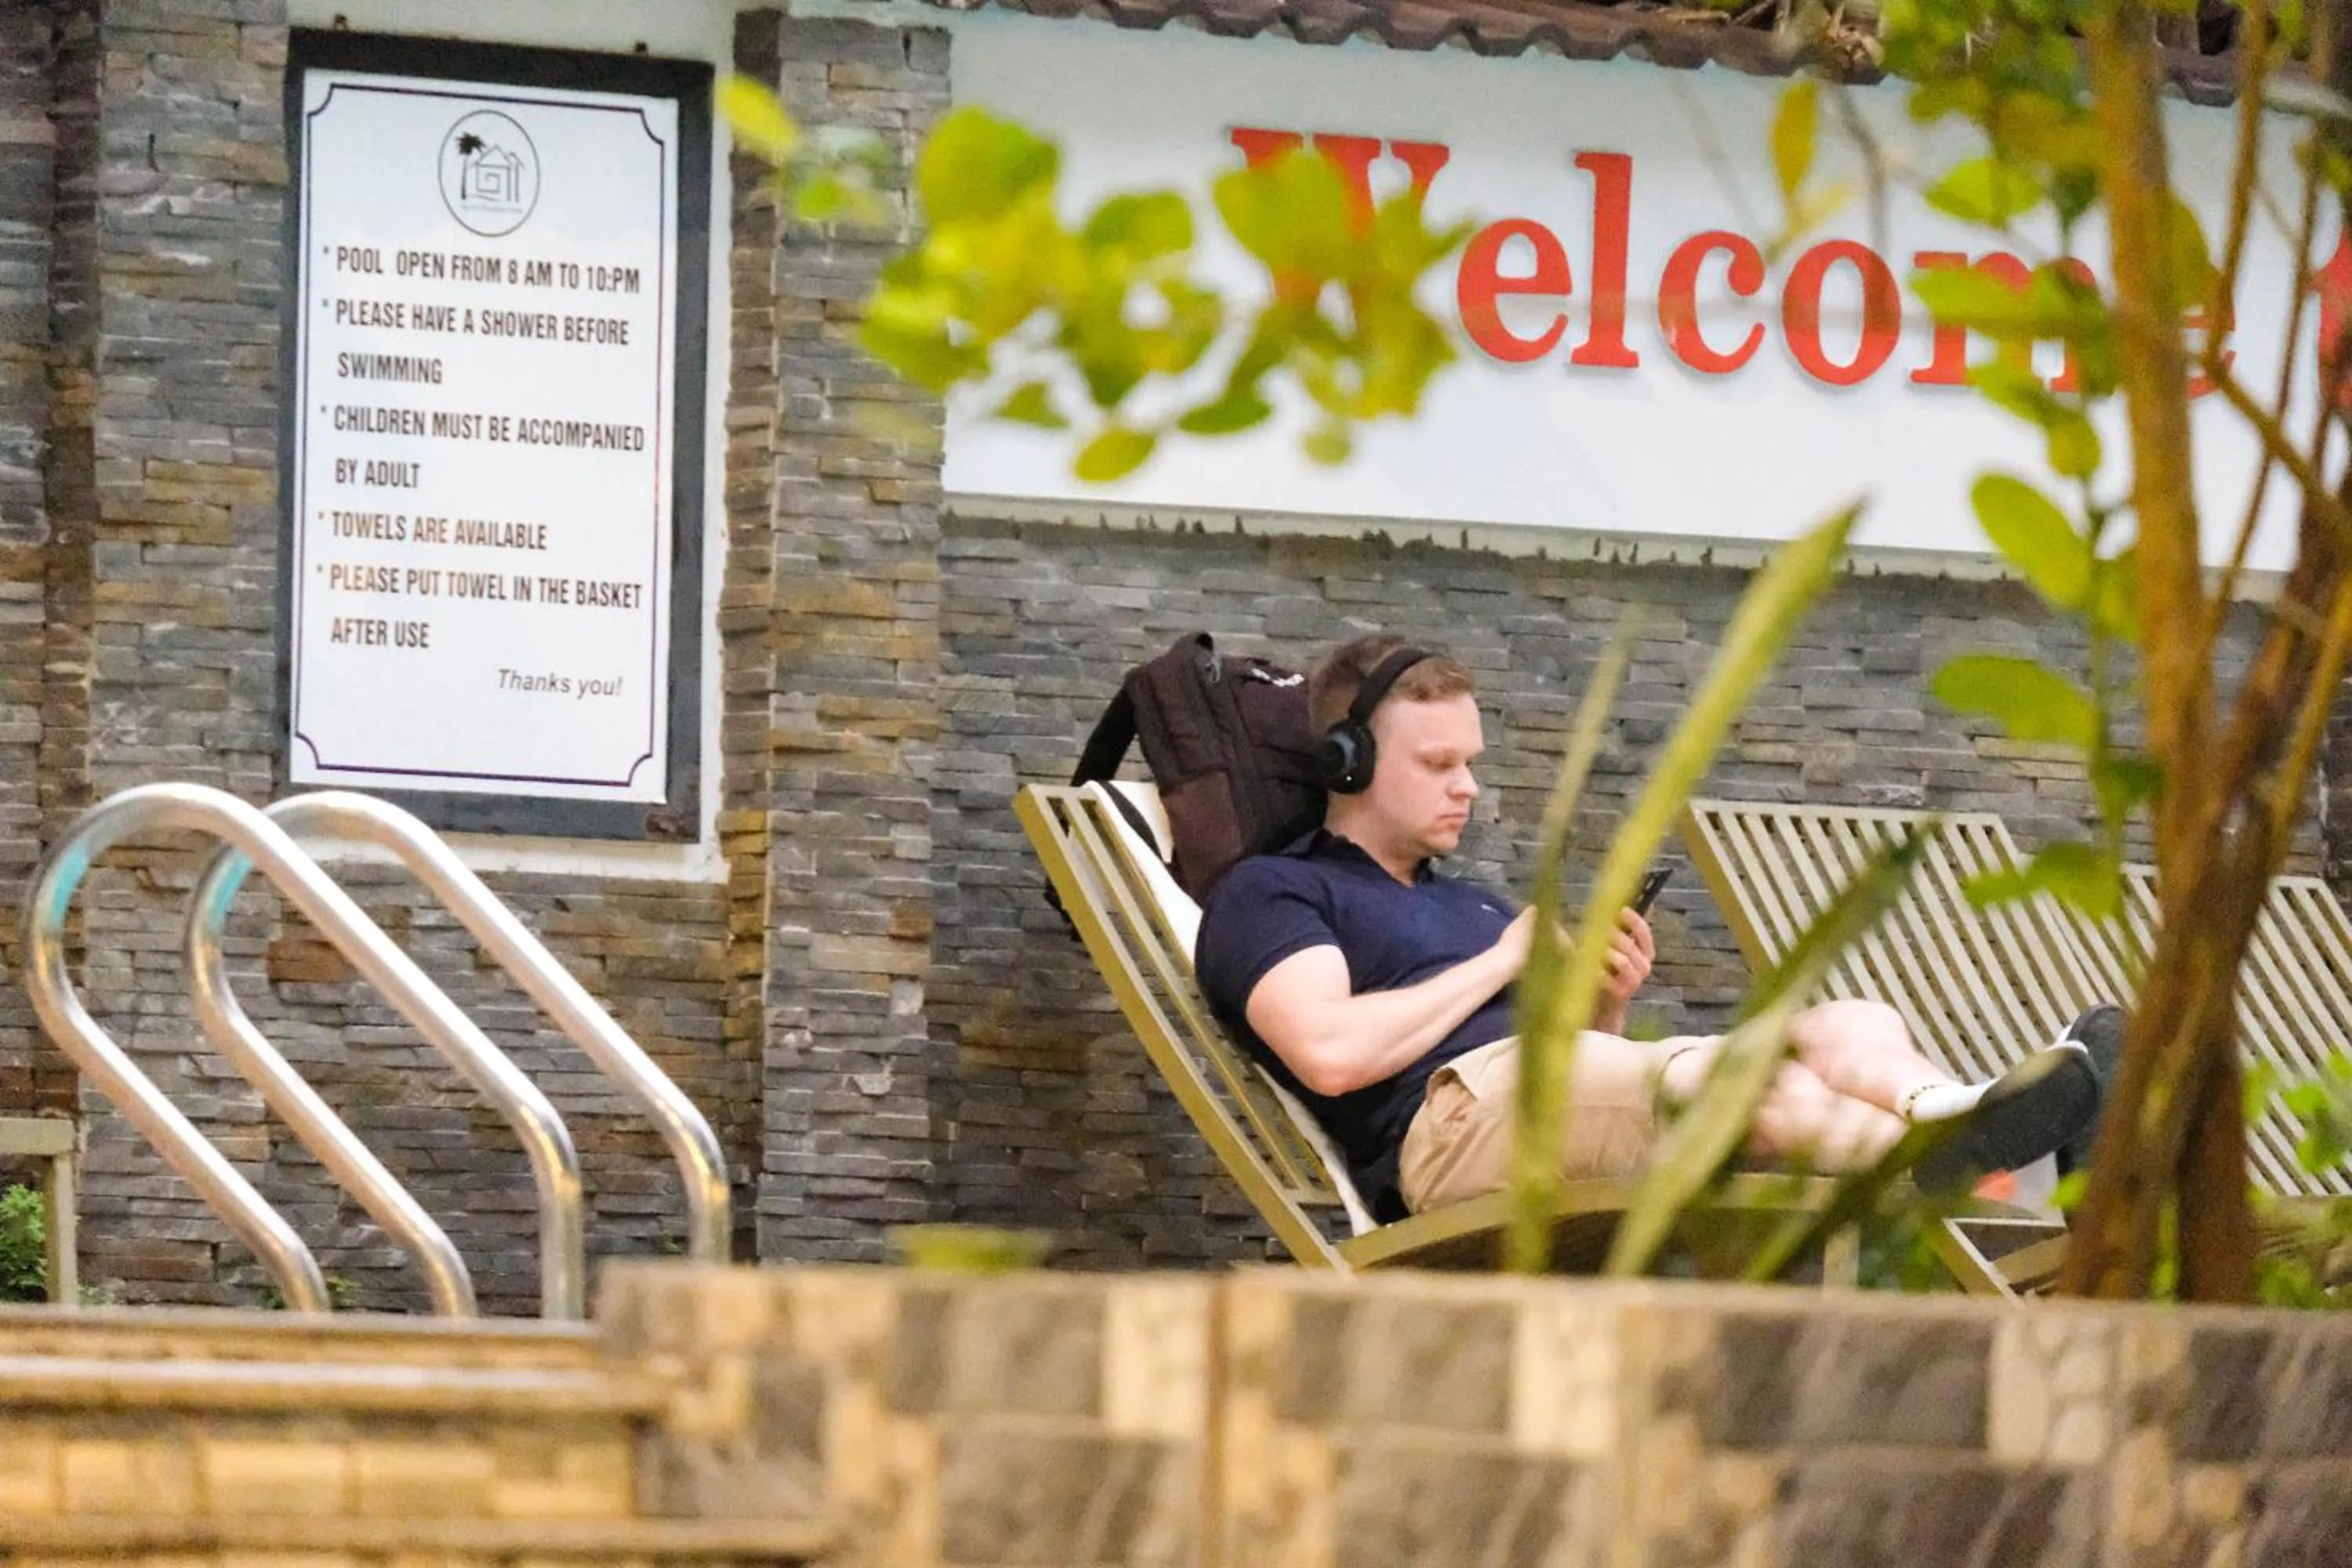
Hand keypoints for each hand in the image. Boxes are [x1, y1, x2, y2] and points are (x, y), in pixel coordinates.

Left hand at [1593, 907, 1654, 1033]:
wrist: (1603, 1005)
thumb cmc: (1607, 970)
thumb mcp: (1612, 946)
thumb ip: (1617, 927)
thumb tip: (1617, 903)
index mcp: (1645, 952)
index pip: (1644, 932)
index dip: (1634, 920)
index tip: (1621, 909)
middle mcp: (1644, 966)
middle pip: (1630, 944)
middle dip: (1612, 934)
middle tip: (1596, 928)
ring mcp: (1634, 981)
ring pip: (1622, 959)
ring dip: (1604, 951)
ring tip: (1588, 947)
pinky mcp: (1622, 993)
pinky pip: (1608, 977)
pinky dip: (1597, 969)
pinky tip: (1588, 965)